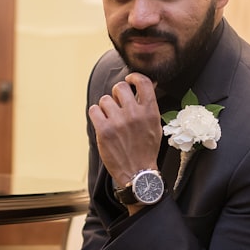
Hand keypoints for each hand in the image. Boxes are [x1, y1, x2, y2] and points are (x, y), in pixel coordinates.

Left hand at [88, 72, 161, 187]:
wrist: (138, 172)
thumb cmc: (146, 149)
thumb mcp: (155, 125)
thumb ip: (149, 105)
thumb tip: (146, 84)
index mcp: (150, 111)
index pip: (143, 82)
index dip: (134, 76)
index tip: (130, 79)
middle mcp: (134, 114)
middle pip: (120, 87)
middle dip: (117, 94)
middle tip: (118, 104)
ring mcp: (118, 122)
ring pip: (105, 99)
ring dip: (106, 107)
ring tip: (111, 119)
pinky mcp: (104, 130)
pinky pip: (93, 110)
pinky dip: (96, 115)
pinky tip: (102, 122)